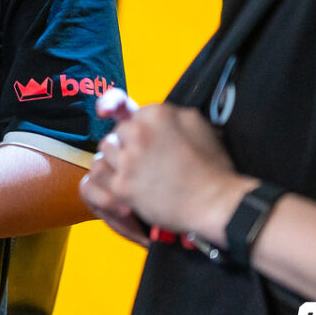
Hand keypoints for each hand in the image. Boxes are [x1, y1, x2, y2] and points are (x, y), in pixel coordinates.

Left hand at [82, 102, 254, 243]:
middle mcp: (138, 132)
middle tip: (146, 159)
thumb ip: (173, 113)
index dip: (134, 124)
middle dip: (127, 143)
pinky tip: (127, 186)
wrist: (215, 203)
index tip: (127, 127)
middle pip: (117, 131)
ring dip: (116, 160)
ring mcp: (128, 159)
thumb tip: (156, 113)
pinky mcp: (122, 186)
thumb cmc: (212, 167)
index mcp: (157, 114)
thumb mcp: (198, 124)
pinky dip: (111, 181)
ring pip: (105, 151)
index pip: (130, 111)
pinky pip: (101, 176)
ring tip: (136, 172)